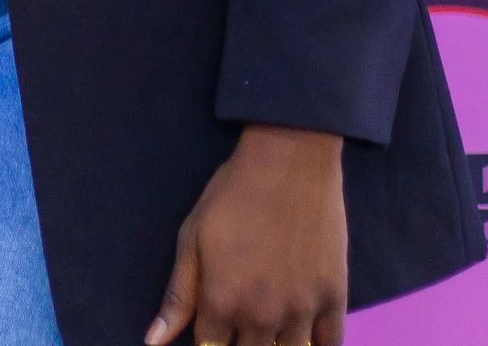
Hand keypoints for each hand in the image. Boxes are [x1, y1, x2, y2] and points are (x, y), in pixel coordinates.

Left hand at [147, 125, 346, 345]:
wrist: (289, 160)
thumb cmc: (233, 194)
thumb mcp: (193, 237)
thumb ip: (178, 295)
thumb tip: (153, 341)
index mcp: (221, 303)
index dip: (209, 341)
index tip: (214, 326)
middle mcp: (261, 317)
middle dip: (241, 342)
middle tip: (243, 315)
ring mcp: (301, 310)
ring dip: (276, 345)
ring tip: (270, 324)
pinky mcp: (333, 297)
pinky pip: (331, 343)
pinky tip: (307, 337)